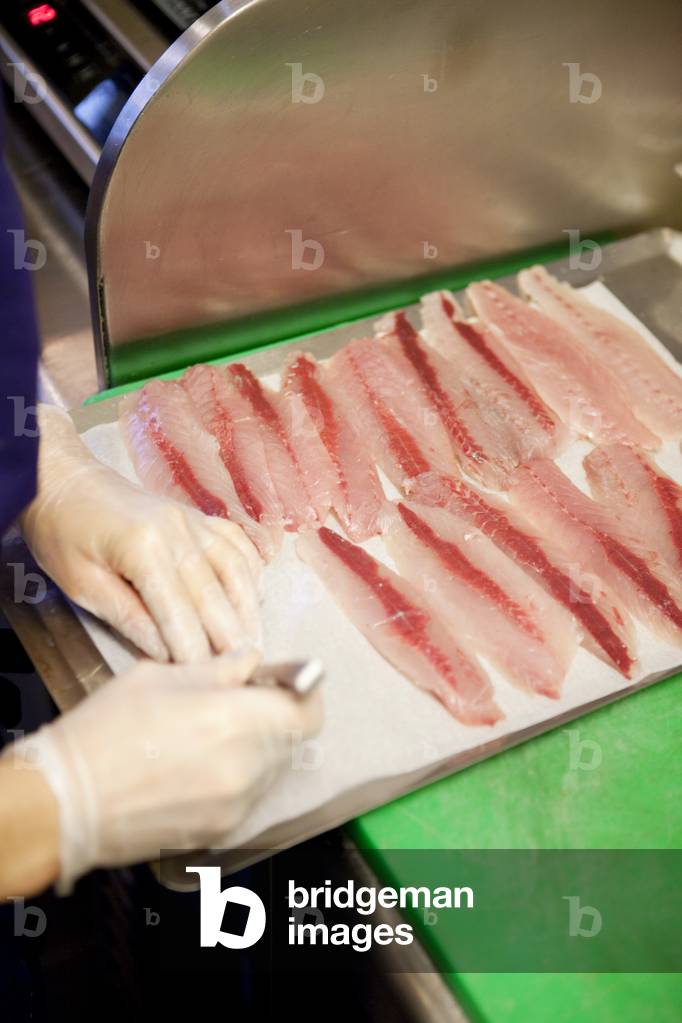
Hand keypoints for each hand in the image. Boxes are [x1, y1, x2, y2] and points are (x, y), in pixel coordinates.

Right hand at [2, 649, 322, 891]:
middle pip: (293, 740)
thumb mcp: (160, 676)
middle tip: (241, 704)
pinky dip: (237, 778)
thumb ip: (217, 669)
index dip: (302, 693)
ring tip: (211, 737)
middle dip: (276, 718)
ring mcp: (236, 805)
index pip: (307, 709)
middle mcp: (246, 767)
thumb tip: (250, 661)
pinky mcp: (220, 832)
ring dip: (258, 749)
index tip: (285, 683)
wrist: (66, 801)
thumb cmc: (106, 732)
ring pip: (272, 769)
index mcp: (235, 719)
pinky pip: (248, 797)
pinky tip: (197, 767)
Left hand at [20, 404, 262, 661]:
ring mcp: (192, 519)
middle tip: (242, 668)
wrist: (63, 480)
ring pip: (234, 568)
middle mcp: (178, 530)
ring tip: (253, 642)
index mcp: (143, 547)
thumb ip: (127, 616)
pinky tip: (254, 598)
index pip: (178, 610)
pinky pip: (236, 543)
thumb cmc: (62, 533)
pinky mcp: (197, 516)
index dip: (192, 648)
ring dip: (247, 608)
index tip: (203, 678)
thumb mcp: (82, 583)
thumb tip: (165, 652)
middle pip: (213, 592)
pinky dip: (251, 571)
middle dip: (229, 636)